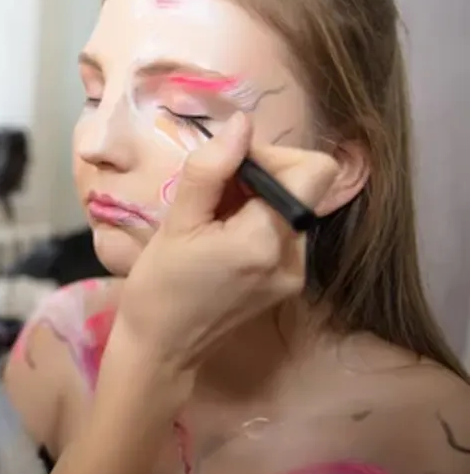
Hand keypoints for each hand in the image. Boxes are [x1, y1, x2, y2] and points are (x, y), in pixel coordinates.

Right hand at [114, 112, 338, 370]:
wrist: (161, 349)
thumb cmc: (159, 286)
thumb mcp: (176, 222)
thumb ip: (210, 169)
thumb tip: (241, 124)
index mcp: (267, 240)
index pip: (314, 171)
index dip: (274, 155)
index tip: (230, 164)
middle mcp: (294, 257)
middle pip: (301, 187)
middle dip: (258, 175)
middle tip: (210, 191)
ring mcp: (294, 273)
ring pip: (290, 207)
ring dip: (253, 198)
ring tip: (209, 217)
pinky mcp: (286, 282)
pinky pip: (281, 231)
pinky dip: (254, 220)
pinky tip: (218, 236)